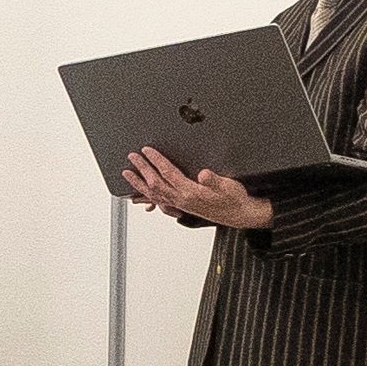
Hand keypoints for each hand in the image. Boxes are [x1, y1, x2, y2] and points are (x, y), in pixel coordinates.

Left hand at [119, 146, 271, 229]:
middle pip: (155, 182)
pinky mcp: (181, 206)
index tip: (147, 150)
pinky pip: (158, 201)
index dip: (156, 160)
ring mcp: (179, 204)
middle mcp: (181, 199)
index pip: (168, 173)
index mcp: (191, 192)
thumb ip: (215, 181)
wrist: (239, 215)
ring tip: (127, 174)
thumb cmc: (234, 199)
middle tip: (132, 157)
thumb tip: (203, 174)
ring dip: (139, 183)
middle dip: (142, 168)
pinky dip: (147, 196)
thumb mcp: (229, 186)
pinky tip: (140, 194)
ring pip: (153, 193)